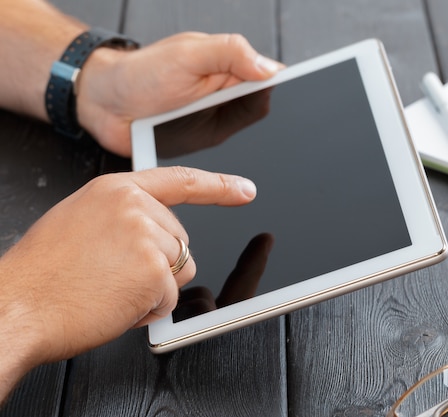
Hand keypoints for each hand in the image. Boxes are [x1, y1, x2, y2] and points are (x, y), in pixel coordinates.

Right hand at [0, 166, 255, 365]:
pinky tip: (115, 303)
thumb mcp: (79, 221)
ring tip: (110, 288)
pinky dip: (148, 310)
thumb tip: (155, 232)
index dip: (218, 186)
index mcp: (117, 190)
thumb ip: (122, 217)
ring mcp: (147, 237)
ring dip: (154, 288)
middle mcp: (135, 207)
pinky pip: (170, 298)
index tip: (244, 189)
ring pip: (180, 269)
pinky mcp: (154, 271)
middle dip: (159, 264)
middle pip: (181, 241)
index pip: (180, 181)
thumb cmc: (42, 273)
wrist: (16, 306)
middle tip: (113, 274)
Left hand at [76, 33, 282, 155]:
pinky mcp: (206, 139)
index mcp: (229, 64)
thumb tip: (271, 68)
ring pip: (247, 129)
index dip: (283, 82)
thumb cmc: (141, 73)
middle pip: (262, 104)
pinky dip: (222, 147)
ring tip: (211, 121)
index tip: (295, 89)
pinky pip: (226, 148)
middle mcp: (227, 91)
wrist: (105, 104)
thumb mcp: (187, 54)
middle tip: (239, 109)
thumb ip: (230, 53)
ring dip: (238, 129)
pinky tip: (208, 143)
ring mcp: (217, 116)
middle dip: (258, 108)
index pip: (270, 75)